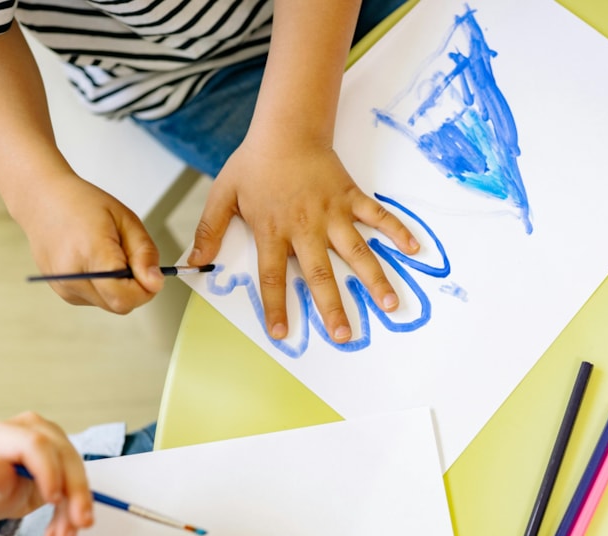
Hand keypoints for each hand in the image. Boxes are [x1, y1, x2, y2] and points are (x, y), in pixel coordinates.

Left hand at [0, 412, 91, 535]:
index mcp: (7, 432)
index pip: (36, 445)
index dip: (49, 471)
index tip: (52, 500)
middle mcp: (35, 430)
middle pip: (64, 456)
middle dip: (75, 492)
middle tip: (80, 523)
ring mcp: (53, 440)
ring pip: (76, 471)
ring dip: (75, 506)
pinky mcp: (64, 456)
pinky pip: (76, 481)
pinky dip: (72, 508)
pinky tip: (62, 530)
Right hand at [14, 172, 163, 313]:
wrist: (42, 200)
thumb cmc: (83, 204)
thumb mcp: (126, 220)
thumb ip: (144, 254)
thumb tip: (156, 284)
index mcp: (91, 254)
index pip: (125, 296)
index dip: (145, 289)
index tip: (148, 271)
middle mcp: (72, 276)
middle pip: (119, 305)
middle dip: (135, 288)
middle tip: (129, 258)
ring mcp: (63, 287)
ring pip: (109, 305)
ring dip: (119, 288)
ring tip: (109, 256)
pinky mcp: (61, 291)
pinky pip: (95, 299)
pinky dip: (104, 287)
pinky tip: (95, 262)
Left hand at [188, 138, 418, 342]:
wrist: (286, 128)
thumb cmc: (255, 163)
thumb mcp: (223, 194)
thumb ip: (209, 230)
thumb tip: (192, 262)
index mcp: (273, 230)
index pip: (273, 277)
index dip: (276, 307)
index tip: (282, 334)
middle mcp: (305, 227)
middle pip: (320, 273)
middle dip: (333, 306)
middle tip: (344, 335)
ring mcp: (332, 212)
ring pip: (356, 251)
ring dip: (374, 279)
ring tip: (390, 305)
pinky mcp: (351, 197)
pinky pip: (378, 216)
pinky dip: (397, 231)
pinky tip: (415, 250)